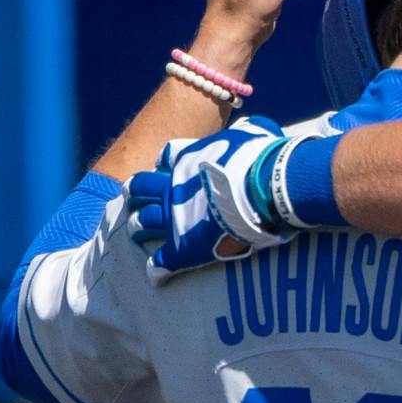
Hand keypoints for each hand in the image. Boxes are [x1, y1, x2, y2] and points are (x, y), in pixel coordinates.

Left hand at [126, 118, 291, 283]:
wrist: (265, 189)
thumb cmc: (264, 160)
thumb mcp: (256, 133)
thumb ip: (250, 130)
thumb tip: (259, 128)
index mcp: (188, 159)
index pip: (165, 157)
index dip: (165, 164)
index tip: (169, 169)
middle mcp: (173, 188)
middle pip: (139, 188)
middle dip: (136, 193)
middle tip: (137, 199)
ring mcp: (174, 219)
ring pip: (140, 223)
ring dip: (137, 228)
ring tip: (138, 233)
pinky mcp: (182, 248)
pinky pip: (160, 263)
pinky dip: (157, 270)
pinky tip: (157, 275)